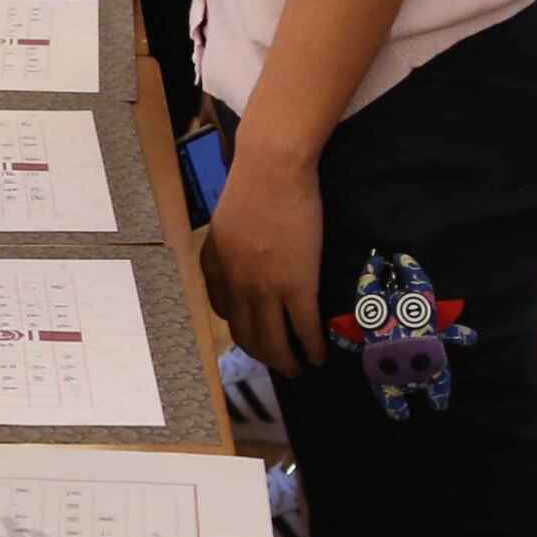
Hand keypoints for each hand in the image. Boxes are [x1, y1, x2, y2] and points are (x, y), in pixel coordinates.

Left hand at [199, 145, 326, 376]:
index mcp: (216, 265)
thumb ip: (231, 245)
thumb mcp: (227, 219)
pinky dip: (312, 347)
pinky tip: (320, 355)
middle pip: (246, 335)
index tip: (255, 333)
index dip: (241, 328)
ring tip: (299, 368)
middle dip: (263, 355)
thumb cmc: (254, 182)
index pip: (223, 311)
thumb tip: (246, 258)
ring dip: (287, 361)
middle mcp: (235, 284)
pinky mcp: (296, 285)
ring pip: (273, 341)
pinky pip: (304, 328)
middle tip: (279, 363)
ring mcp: (264, 288)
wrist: (273, 167)